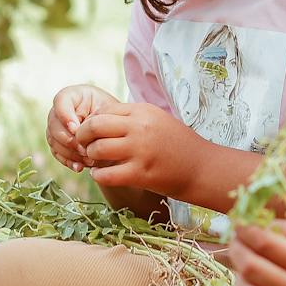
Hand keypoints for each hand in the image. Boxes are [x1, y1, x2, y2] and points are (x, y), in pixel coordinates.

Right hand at [48, 84, 118, 171]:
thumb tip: (79, 135)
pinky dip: (68, 162)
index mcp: (72, 96)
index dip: (65, 116)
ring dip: (70, 153)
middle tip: (85, 149)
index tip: (76, 129)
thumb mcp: (108, 111)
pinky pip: (57, 154)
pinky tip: (80, 167)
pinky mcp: (57, 144)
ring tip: (88, 159)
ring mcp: (56, 128)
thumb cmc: (112, 115)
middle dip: (69, 140)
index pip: (60, 101)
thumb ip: (95, 118)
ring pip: (54, 141)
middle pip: (53, 124)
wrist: (114, 129)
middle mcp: (59, 111)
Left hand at [74, 102, 204, 198]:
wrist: (202, 167)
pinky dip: (98, 175)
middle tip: (84, 145)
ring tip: (95, 160)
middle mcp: (140, 127)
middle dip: (83, 136)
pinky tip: (100, 175)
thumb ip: (132, 117)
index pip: (104, 110)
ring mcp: (140, 150)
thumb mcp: (157, 120)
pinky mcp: (141, 173)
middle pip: (95, 125)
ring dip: (91, 156)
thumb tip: (100, 117)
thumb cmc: (178, 144)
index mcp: (143, 111)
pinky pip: (107, 174)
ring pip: (98, 149)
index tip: (91, 132)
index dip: (92, 121)